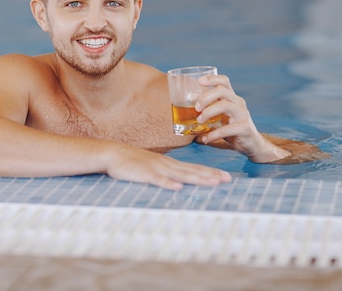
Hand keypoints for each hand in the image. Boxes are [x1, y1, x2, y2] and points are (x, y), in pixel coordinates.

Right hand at [104, 145, 230, 189]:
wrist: (113, 154)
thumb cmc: (133, 161)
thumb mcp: (153, 165)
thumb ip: (166, 173)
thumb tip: (180, 182)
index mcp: (169, 164)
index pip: (194, 168)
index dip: (210, 172)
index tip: (225, 176)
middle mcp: (167, 165)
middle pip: (192, 171)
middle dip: (210, 175)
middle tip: (227, 179)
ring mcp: (156, 169)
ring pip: (180, 175)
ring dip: (197, 178)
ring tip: (212, 182)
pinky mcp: (144, 174)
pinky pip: (157, 180)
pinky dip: (167, 184)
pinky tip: (177, 188)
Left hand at [193, 74, 290, 162]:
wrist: (252, 145)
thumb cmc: (232, 129)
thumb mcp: (220, 117)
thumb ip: (208, 110)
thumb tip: (186, 105)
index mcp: (232, 98)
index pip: (224, 81)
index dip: (212, 78)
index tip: (199, 81)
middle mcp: (239, 103)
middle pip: (222, 91)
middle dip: (205, 97)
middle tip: (196, 108)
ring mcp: (243, 114)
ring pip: (224, 105)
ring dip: (208, 112)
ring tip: (199, 121)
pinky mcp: (245, 128)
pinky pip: (227, 129)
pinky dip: (213, 134)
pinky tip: (205, 139)